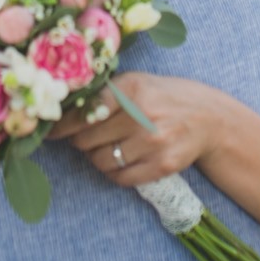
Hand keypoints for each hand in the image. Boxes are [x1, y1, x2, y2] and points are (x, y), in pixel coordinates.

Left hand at [49, 72, 233, 187]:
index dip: (61, 125)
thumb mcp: (137, 83)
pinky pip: (120, 178)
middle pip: (86, 139)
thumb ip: (104, 94)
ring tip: (107, 148)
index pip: (83, 112)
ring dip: (97, 157)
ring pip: (101, 161)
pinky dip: (114, 173)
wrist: (209, 118)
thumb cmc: (164, 97)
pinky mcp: (162, 166)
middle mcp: (142, 114)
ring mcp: (154, 142)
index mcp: (131, 88)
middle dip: (80, 141)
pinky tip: (121, 161)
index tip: (50, 132)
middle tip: (86, 138)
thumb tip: (60, 112)